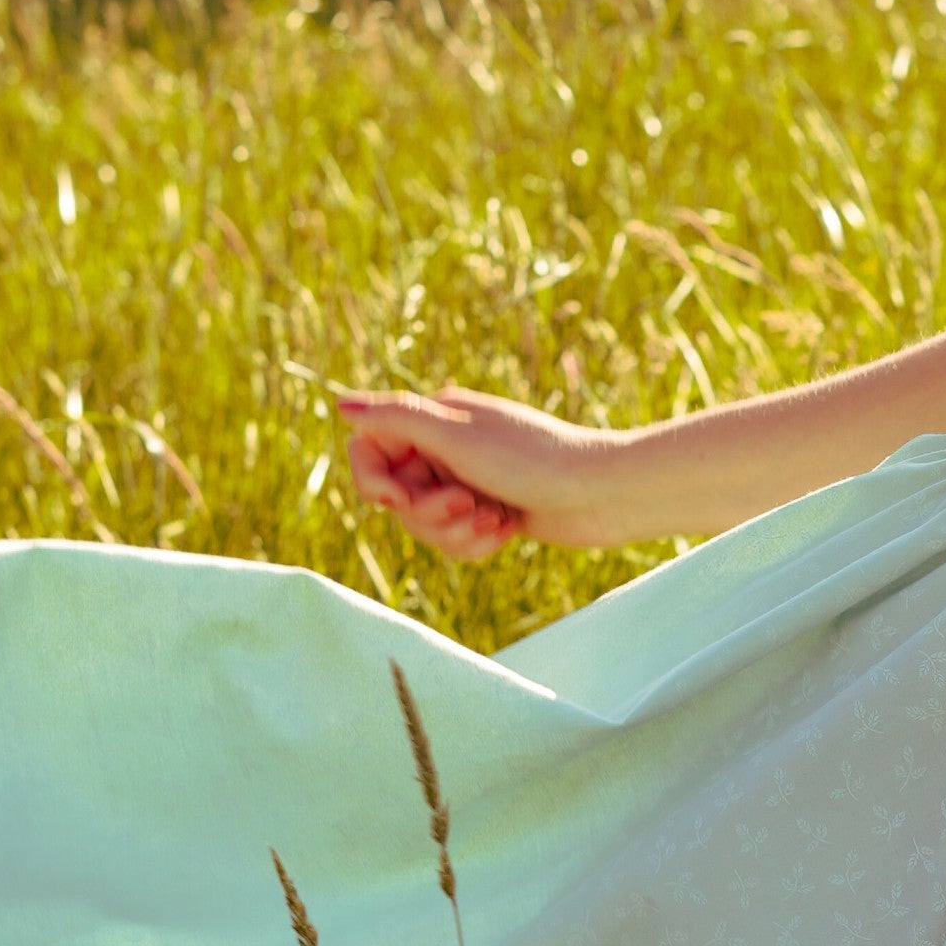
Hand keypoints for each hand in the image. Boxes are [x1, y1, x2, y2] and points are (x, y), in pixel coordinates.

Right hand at [335, 383, 620, 562]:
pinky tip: (508, 531)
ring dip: (455, 532)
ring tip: (495, 522)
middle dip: (428, 512)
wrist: (604, 493)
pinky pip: (455, 541)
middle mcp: (447, 447)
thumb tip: (340, 404)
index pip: (370, 450)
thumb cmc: (536, 460)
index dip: (373, 481)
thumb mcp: (458, 437)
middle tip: (469, 506)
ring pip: (425, 524)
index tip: (396, 497)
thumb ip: (396, 420)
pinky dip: (477, 542)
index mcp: (436, 418)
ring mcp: (468, 481)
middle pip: (397, 496)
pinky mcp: (489, 512)